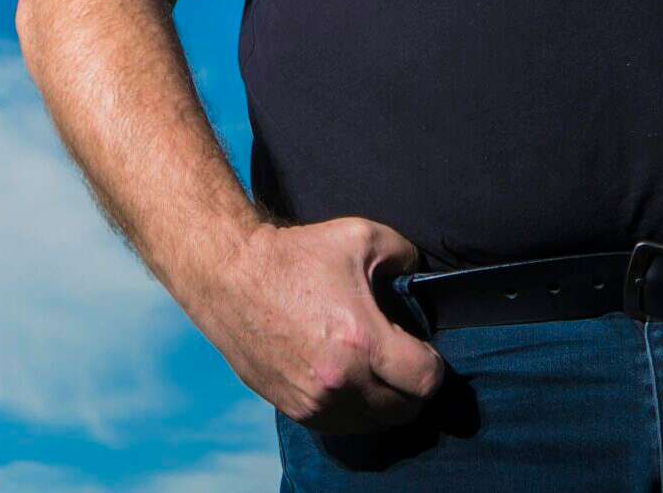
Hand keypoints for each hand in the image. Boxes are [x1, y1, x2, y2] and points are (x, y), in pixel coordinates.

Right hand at [190, 217, 447, 433]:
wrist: (230, 276)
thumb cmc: (295, 255)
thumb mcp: (359, 236)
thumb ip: (404, 256)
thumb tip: (417, 279)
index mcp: (361, 340)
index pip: (425, 380)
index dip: (432, 365)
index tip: (422, 350)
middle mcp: (340, 381)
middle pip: (405, 410)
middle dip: (411, 387)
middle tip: (401, 361)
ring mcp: (315, 401)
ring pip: (374, 423)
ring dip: (383, 401)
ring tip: (374, 371)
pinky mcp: (294, 409)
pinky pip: (342, 426)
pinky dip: (353, 409)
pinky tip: (348, 380)